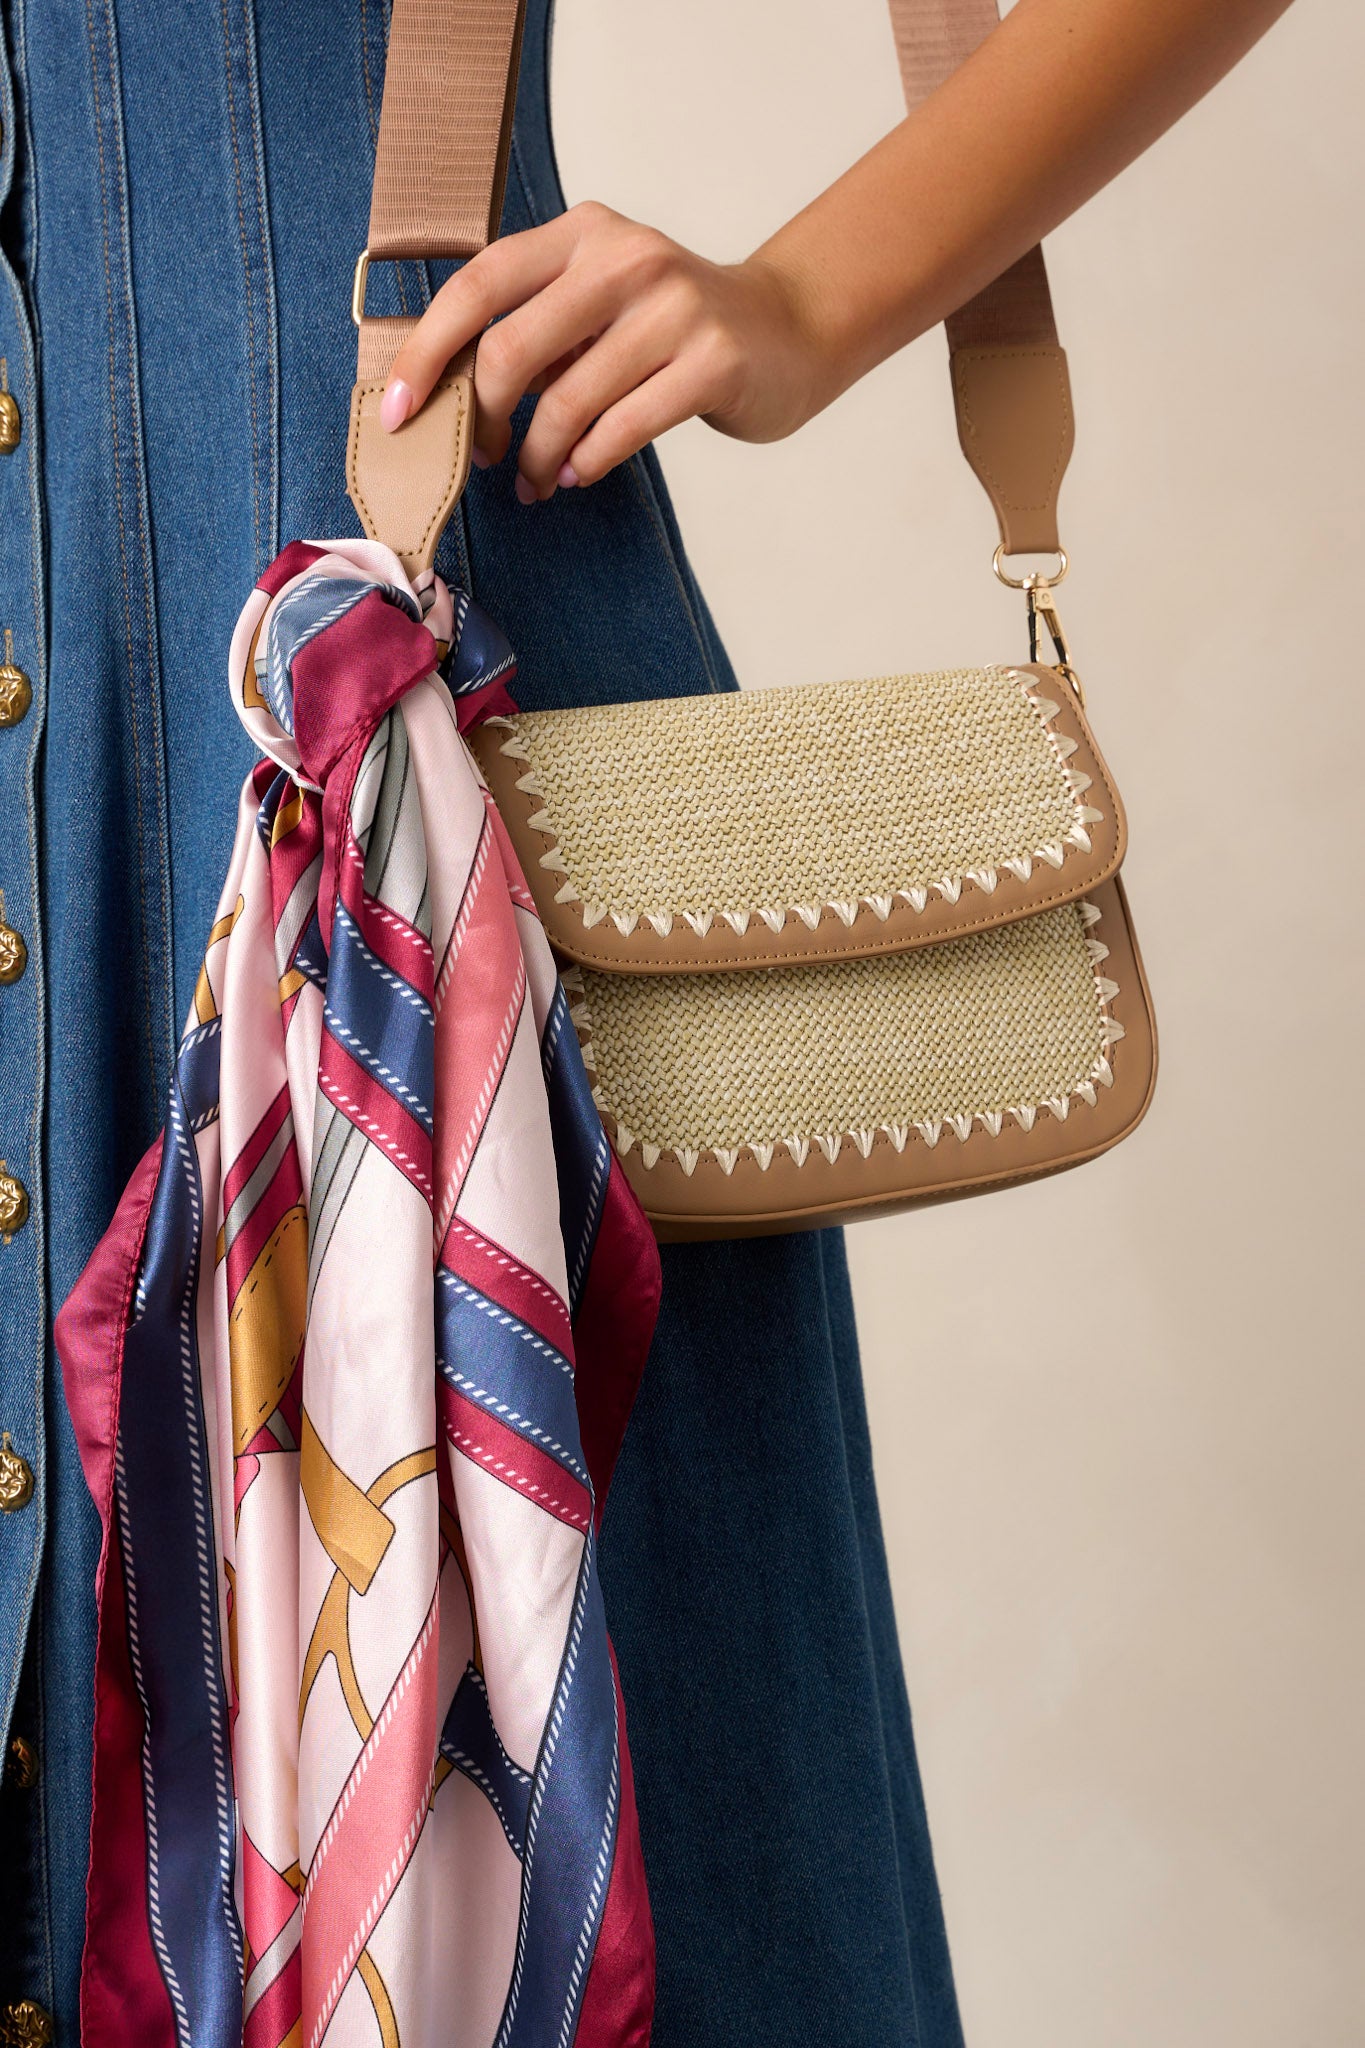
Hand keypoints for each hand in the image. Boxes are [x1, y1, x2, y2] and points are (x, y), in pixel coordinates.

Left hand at [379, 201, 830, 502]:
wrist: (787, 332)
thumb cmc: (675, 329)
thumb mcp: (600, 303)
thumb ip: (537, 328)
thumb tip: (451, 392)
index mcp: (583, 233)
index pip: (479, 283)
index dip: (427, 351)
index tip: (398, 409)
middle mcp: (626, 258)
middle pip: (513, 349)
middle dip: (485, 418)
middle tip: (486, 455)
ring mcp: (674, 308)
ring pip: (567, 402)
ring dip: (537, 458)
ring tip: (536, 483)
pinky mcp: (711, 362)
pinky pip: (621, 429)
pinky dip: (587, 462)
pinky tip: (578, 473)